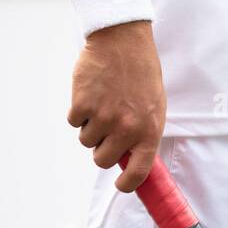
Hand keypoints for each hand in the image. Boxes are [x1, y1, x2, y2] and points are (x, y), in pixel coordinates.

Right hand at [67, 21, 166, 191]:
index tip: (120, 184)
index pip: (139, 172)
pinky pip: (74, 122)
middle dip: (102, 149)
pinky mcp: (82, 105)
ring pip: (86, 141)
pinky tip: (92, 94)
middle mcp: (127, 129)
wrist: (124, 43)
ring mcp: (104, 118)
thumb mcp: (154, 107)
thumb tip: (131, 159)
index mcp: (149, 131)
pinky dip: (78, 112)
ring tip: (103, 104)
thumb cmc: (142, 75)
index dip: (127, 183)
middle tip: (107, 130)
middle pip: (102, 160)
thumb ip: (143, 133)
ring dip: (91, 127)